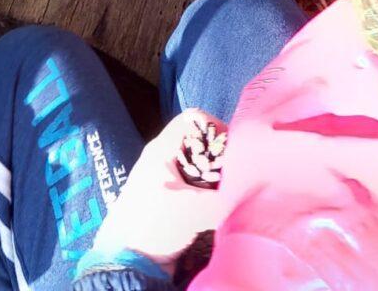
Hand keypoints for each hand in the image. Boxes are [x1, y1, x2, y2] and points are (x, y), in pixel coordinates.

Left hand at [90, 109, 229, 269]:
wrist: (126, 260)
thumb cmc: (154, 225)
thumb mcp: (194, 210)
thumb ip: (225, 196)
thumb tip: (250, 190)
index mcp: (162, 148)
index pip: (194, 118)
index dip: (216, 127)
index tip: (233, 150)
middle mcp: (161, 156)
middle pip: (197, 141)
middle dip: (218, 155)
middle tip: (233, 174)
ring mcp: (161, 176)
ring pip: (196, 163)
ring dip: (213, 175)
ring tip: (226, 192)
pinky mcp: (165, 196)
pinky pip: (191, 182)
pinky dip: (205, 190)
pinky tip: (214, 207)